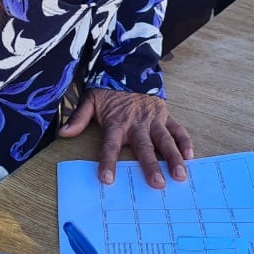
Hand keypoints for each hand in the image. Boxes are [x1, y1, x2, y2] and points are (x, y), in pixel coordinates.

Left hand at [58, 88, 193, 188]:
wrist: (128, 68)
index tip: (107, 180)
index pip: (110, 146)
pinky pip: (177, 129)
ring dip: (173, 158)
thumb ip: (78, 118)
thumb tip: (62, 133)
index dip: (108, 162)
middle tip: (157, 184)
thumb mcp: (90, 101)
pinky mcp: (165, 115)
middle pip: (144, 147)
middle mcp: (137, 123)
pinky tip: (190, 156)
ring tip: (180, 175)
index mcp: (117, 123)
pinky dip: (185, 142)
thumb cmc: (108, 91)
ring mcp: (153, 119)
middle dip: (150, 166)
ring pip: (165, 140)